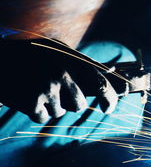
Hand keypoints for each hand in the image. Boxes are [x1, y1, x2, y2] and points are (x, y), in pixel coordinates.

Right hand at [0, 38, 118, 122]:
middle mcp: (61, 72)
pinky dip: (35, 112)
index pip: (100, 83)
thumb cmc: (26, 55)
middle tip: (56, 95)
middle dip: (71, 104)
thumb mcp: (53, 49)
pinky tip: (25, 96)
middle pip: (79, 104)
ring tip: (34, 89)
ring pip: (60, 112)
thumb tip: (108, 74)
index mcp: (69, 57)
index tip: (108, 109)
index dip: (109, 99)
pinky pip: (43, 118)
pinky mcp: (31, 102)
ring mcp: (46, 87)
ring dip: (50, 106)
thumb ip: (78, 61)